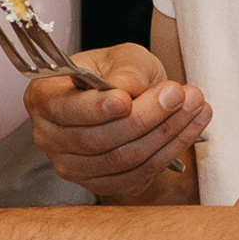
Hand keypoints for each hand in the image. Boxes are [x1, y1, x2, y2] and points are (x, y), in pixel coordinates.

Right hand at [29, 46, 207, 203]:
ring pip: (122, 160)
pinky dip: (169, 152)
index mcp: (43, 98)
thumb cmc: (114, 70)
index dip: (96, 108)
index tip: (127, 99)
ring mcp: (73, 167)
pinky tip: (189, 127)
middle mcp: (50, 138)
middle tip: (179, 94)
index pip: (65, 109)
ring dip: (166, 134)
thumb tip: (128, 88)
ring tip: (195, 105)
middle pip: (97, 139)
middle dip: (146, 117)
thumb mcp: (121, 56)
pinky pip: (137, 175)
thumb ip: (125, 70)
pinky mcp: (101, 184)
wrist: (123, 93)